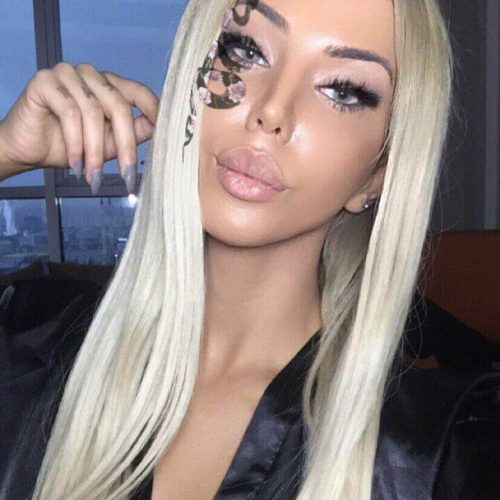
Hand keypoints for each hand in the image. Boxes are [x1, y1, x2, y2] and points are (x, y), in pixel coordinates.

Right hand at [0, 61, 158, 193]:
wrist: (28, 150)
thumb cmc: (70, 146)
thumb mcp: (109, 144)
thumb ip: (133, 133)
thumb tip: (162, 130)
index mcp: (109, 85)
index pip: (139, 92)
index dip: (155, 111)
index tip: (167, 135)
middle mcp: (90, 74)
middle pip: (119, 106)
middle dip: (125, 146)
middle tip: (126, 176)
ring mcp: (67, 74)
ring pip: (93, 113)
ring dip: (94, 152)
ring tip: (93, 178)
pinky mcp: (45, 82)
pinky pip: (69, 113)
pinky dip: (75, 144)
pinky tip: (76, 165)